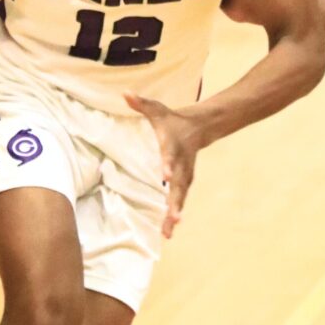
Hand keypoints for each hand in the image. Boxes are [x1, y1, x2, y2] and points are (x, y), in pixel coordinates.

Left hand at [124, 92, 202, 238]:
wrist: (199, 128)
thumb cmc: (172, 120)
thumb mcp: (158, 110)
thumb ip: (141, 103)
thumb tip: (124, 93)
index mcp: (173, 146)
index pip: (169, 155)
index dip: (167, 164)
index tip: (164, 175)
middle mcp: (180, 164)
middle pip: (179, 184)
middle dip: (176, 200)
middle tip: (173, 216)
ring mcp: (184, 175)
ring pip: (180, 197)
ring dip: (174, 213)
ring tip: (168, 231)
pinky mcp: (184, 183)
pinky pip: (178, 201)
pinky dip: (173, 215)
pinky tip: (167, 231)